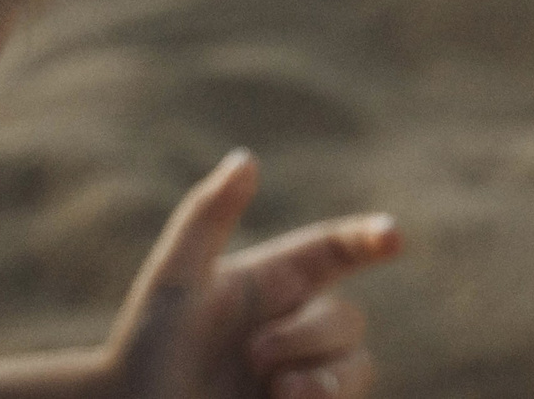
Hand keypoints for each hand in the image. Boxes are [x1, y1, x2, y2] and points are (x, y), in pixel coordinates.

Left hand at [0, 150, 401, 398]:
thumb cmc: (141, 352)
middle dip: (309, 334)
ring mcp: (301, 375)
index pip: (338, 250)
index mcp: (273, 283)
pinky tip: (286, 398)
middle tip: (254, 353)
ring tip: (280, 389)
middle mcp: (294, 326)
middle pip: (347, 318)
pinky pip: (348, 398)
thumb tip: (246, 158)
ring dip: (326, 373)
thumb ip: (208, 217)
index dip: (370, 238)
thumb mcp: (174, 281)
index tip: (392, 237)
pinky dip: (327, 396)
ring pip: (358, 363)